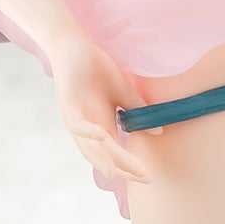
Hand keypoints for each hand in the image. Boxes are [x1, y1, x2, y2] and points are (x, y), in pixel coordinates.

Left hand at [50, 35, 160, 185]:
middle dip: (125, 169)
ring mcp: (77, 118)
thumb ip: (137, 111)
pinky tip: (102, 137)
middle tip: (145, 178)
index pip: (116, 156)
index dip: (131, 167)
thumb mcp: (123, 92)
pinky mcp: (67, 105)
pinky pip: (77, 125)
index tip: (150, 176)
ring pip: (90, 147)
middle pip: (105, 158)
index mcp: (101, 128)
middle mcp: (88, 129)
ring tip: (119, 173)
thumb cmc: (96, 68)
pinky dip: (88, 133)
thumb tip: (157, 131)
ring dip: (104, 160)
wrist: (73, 45)